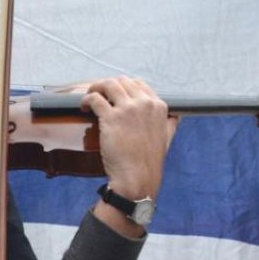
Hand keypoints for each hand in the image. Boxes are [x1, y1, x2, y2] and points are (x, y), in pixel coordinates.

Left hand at [80, 77, 176, 199]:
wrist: (137, 178)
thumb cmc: (148, 162)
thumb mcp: (167, 139)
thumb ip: (170, 124)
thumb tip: (174, 116)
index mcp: (158, 107)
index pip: (139, 84)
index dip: (124, 87)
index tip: (115, 95)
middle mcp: (144, 104)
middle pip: (122, 81)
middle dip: (109, 86)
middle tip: (100, 95)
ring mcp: (128, 109)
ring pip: (108, 84)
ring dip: (96, 88)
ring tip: (89, 97)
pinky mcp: (111, 118)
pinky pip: (95, 98)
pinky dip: (86, 99)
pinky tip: (84, 107)